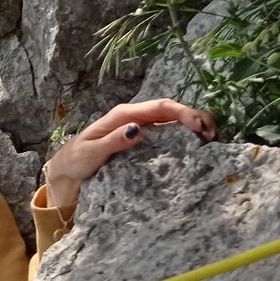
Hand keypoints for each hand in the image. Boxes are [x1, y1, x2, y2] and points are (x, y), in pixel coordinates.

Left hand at [43, 98, 216, 211]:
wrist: (66, 174)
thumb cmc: (75, 160)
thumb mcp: (91, 151)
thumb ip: (113, 141)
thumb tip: (137, 129)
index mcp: (122, 115)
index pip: (159, 107)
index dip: (182, 112)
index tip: (198, 126)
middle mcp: (134, 119)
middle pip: (171, 111)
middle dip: (195, 118)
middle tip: (213, 133)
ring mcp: (140, 131)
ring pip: (172, 123)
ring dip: (194, 128)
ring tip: (212, 139)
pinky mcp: (142, 144)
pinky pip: (167, 137)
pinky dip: (184, 139)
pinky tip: (197, 148)